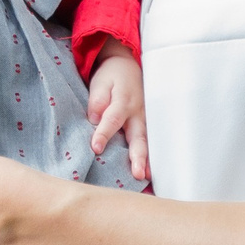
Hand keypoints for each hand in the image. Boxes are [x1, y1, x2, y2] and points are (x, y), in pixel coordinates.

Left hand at [86, 48, 148, 181]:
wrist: (128, 67)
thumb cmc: (111, 77)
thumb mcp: (101, 81)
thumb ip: (97, 99)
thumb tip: (95, 118)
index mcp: (123, 101)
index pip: (112, 119)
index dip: (104, 134)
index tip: (96, 148)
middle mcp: (137, 113)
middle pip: (137, 136)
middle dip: (138, 156)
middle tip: (137, 173)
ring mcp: (145, 120)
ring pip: (146, 142)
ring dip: (147, 160)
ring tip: (146, 176)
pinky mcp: (147, 125)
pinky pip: (149, 142)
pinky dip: (150, 158)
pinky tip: (149, 173)